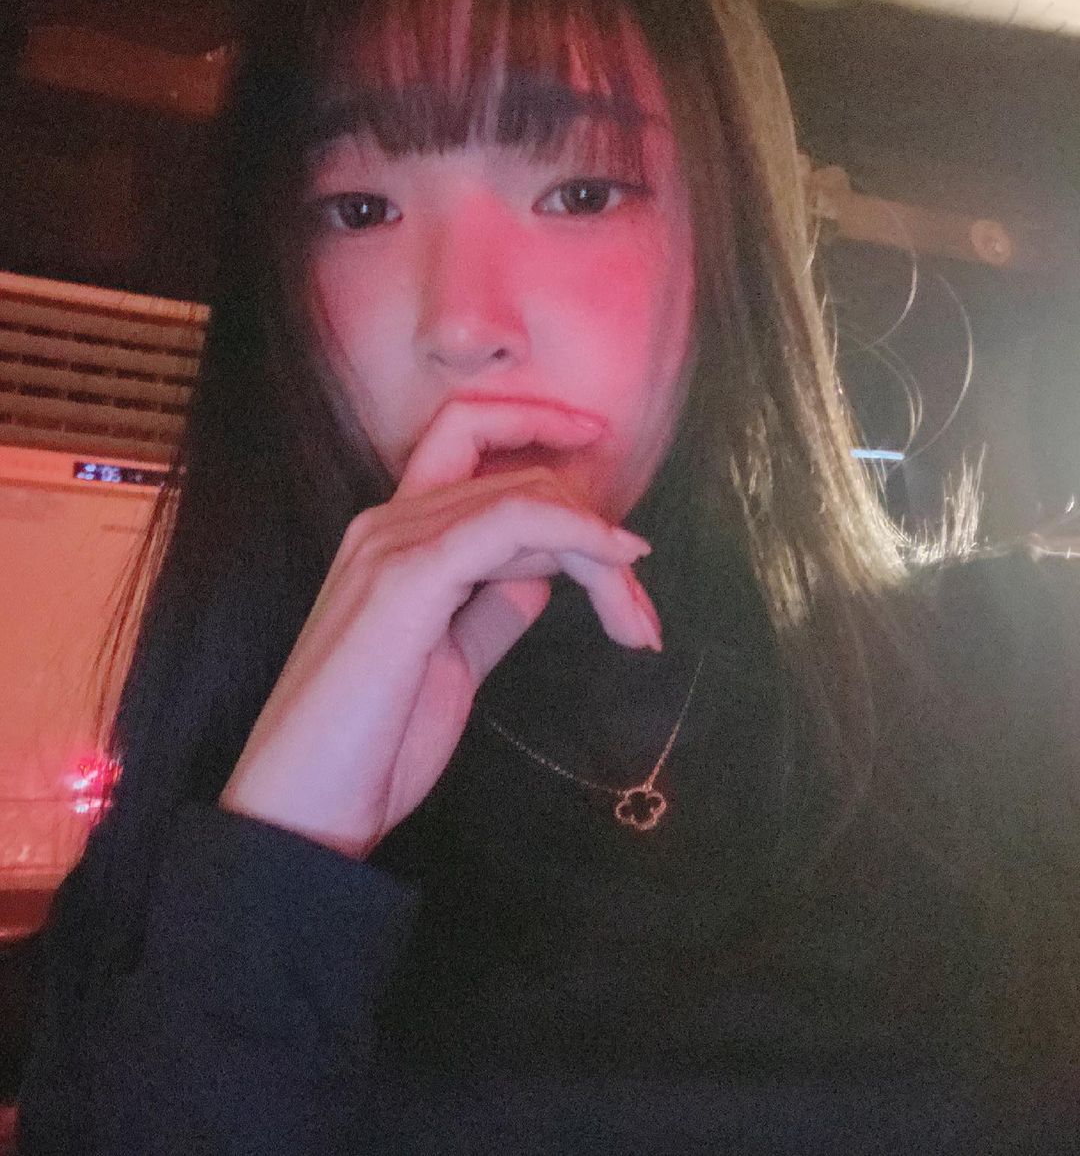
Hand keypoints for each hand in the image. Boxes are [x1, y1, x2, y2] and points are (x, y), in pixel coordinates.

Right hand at [219, 398, 660, 857]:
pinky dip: (576, 534)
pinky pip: (512, 523)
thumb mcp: (453, 662)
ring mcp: (391, 544)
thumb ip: (493, 606)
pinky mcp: (405, 578)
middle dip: (599, 535)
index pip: (468, 437)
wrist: (301, 815)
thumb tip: (550, 573)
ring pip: (526, 498)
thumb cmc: (371, 747)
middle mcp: (387, 522)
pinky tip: (615, 564)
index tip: (599, 442)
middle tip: (641, 618)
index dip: (535, 424)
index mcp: (392, 537)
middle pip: (520, 480)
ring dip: (602, 551)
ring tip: (637, 624)